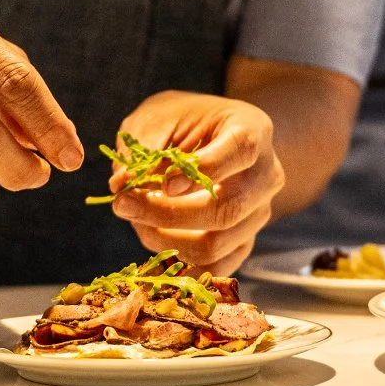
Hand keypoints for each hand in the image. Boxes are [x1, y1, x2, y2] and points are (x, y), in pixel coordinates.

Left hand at [107, 90, 283, 274]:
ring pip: (217, 245)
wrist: (206, 136)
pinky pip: (215, 268)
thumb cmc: (183, 121)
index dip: (204, 170)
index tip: (164, 184)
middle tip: (124, 205)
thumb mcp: (159, 117)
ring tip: (135, 219)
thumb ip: (142, 146)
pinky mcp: (244, 241)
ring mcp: (258, 213)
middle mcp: (265, 174)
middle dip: (169, 214)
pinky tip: (151, 242)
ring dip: (165, 240)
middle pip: (228, 208)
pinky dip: (178, 265)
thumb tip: (119, 185)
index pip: (240, 151)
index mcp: (251, 130)